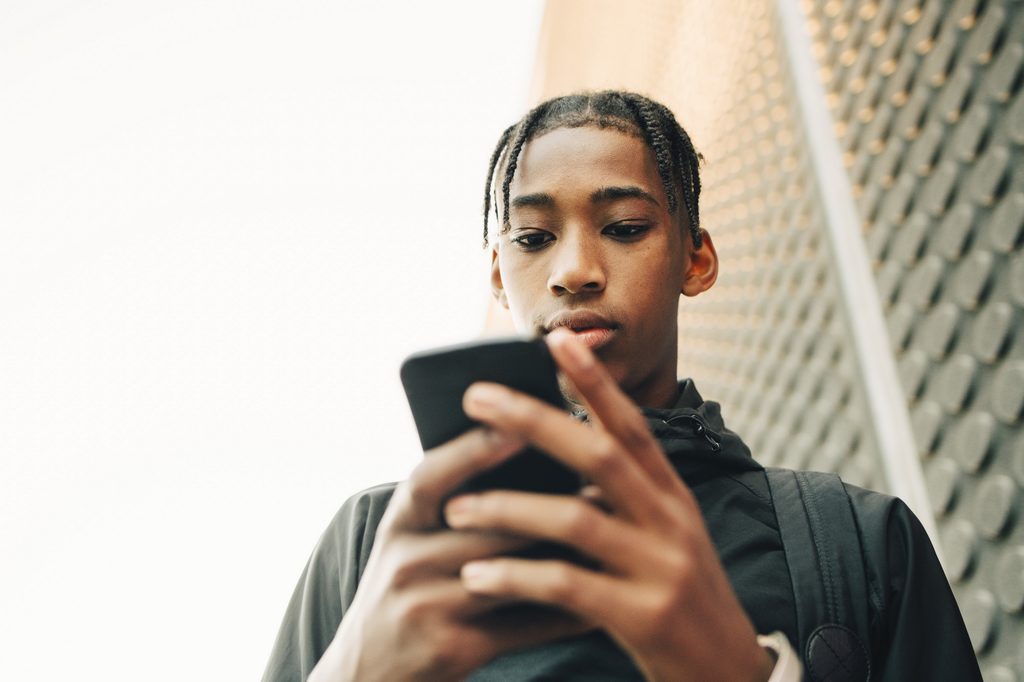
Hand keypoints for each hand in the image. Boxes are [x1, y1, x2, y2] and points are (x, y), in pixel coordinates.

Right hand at [308, 425, 591, 681]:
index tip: (521, 423)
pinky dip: (564, 612)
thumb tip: (522, 447)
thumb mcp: (409, 540)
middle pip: (484, 524)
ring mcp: (427, 607)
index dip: (475, 449)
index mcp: (399, 522)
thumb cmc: (406, 589)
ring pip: (511, 572)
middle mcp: (406, 560)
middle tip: (603, 482)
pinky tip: (600, 599)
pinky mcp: (453, 650)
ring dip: (566, 555)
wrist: (367, 672)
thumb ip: (450, 502)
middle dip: (547, 504)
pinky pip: (522, 625)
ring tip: (613, 534)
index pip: (432, 475)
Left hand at [443, 328, 774, 681]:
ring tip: (455, 508)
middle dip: (533, 421)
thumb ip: (626, 499)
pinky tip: (476, 579)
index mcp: (672, 497)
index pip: (632, 426)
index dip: (595, 381)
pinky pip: (568, 587)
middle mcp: (670, 522)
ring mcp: (660, 569)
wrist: (730, 678)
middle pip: (598, 456)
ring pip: (575, 520)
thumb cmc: (681, 600)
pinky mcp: (644, 618)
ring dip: (508, 509)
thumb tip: (566, 453)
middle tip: (476, 397)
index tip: (556, 341)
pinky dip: (516, 578)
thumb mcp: (666, 538)